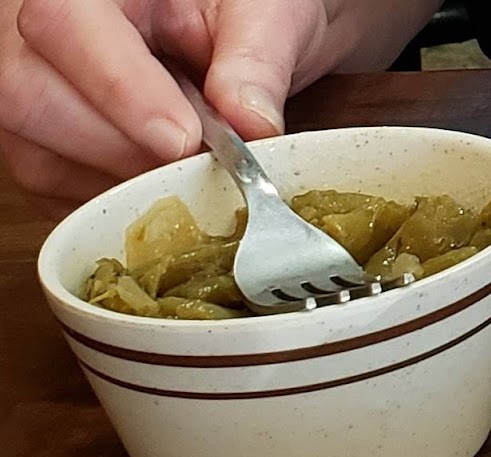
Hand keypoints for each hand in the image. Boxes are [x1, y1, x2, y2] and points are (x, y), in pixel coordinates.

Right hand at [0, 0, 435, 213]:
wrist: (222, 36)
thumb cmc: (234, 14)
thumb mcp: (262, 18)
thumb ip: (256, 62)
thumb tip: (251, 123)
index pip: (66, 25)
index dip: (118, 89)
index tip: (183, 138)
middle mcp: (32, 32)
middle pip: (33, 98)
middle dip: (128, 149)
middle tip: (200, 161)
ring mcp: (27, 89)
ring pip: (38, 156)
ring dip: (126, 181)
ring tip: (187, 162)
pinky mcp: (35, 144)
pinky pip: (54, 191)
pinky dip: (118, 201)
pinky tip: (162, 177)